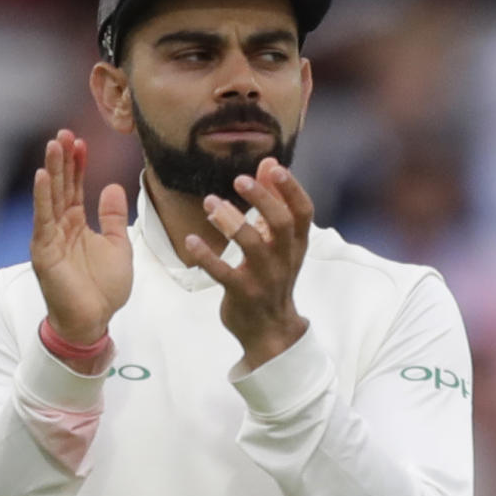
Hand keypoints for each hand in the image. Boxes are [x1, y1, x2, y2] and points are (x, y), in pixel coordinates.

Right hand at [31, 130, 131, 344]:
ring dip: (51, 171)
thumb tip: (111, 186)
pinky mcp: (44, 252)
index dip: (78, 165)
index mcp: (77, 224)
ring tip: (53, 145)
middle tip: (64, 133)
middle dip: (62, 160)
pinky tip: (41, 177)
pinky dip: (42, 198)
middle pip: (61, 186)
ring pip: (50, 197)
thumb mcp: (118, 246)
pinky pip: (42, 220)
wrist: (94, 320)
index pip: (75, 187)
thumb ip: (113, 217)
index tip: (82, 141)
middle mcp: (60, 227)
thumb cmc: (104, 289)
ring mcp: (50, 238)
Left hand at [185, 158, 310, 370]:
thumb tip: (269, 163)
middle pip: (281, 224)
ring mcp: (265, 278)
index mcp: (296, 245)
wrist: (270, 331)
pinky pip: (224, 273)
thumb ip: (274, 203)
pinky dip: (207, 256)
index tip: (274, 168)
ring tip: (210, 203)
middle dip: (262, 200)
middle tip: (239, 180)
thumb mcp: (279, 244)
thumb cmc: (272, 278)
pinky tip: (191, 240)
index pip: (303, 212)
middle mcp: (284, 259)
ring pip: (252, 246)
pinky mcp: (243, 294)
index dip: (291, 189)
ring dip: (231, 221)